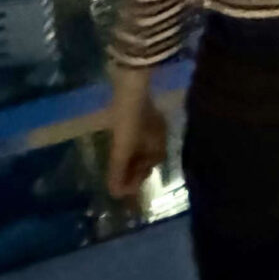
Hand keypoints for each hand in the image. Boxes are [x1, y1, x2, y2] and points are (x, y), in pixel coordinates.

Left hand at [104, 71, 169, 199]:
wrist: (132, 85)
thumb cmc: (129, 120)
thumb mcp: (122, 149)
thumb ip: (119, 172)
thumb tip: (116, 194)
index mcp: (159, 148)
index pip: (146, 172)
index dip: (132, 184)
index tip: (118, 191)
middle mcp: (161, 138)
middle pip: (147, 161)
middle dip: (133, 172)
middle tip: (117, 179)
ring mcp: (155, 124)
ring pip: (143, 148)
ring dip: (131, 158)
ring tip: (117, 164)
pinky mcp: (145, 113)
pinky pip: (139, 137)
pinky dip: (130, 145)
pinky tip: (121, 143)